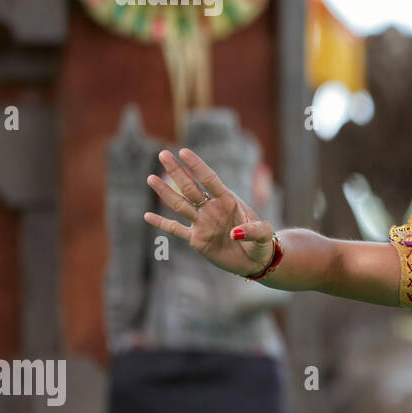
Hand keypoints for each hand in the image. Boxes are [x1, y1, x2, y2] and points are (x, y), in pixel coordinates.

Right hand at [143, 147, 276, 276]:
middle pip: (191, 187)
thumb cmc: (262, 243)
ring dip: (166, 192)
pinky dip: (162, 224)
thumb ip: (253, 231)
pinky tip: (147, 216)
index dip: (197, 166)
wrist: (256, 260)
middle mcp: (212, 209)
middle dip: (177, 171)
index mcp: (228, 201)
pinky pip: (176, 230)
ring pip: (180, 205)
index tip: (183, 152)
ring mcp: (203, 223)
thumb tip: (235, 233)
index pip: (209, 179)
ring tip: (151, 178)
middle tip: (163, 154)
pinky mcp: (197, 240)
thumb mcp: (264, 234)